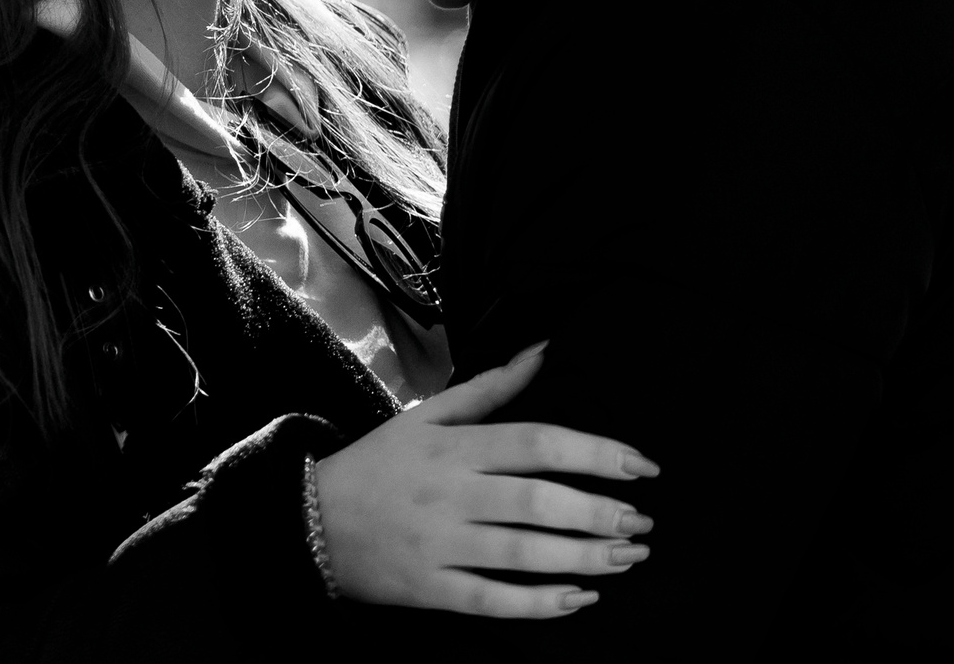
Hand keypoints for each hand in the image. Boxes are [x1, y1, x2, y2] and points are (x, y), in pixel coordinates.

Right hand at [311, 342, 657, 617]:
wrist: (310, 518)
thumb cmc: (380, 463)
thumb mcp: (427, 415)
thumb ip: (491, 388)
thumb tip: (544, 350)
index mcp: (454, 447)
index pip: (535, 442)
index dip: (594, 452)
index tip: (642, 465)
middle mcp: (450, 493)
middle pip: (537, 501)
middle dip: (599, 512)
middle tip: (643, 522)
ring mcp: (440, 544)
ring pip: (523, 553)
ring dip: (584, 557)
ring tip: (627, 557)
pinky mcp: (431, 589)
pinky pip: (494, 601)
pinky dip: (540, 603)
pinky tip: (579, 598)